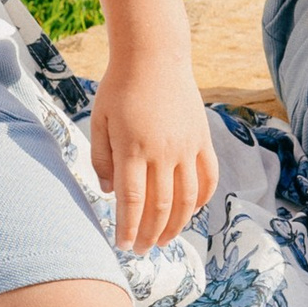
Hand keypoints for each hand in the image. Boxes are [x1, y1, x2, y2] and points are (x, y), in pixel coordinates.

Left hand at [88, 52, 218, 249]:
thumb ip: (102, 160)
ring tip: (164, 240)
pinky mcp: (202, 139)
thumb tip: (111, 193)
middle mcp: (163, 152)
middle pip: (160, 206)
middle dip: (150, 233)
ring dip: (177, 224)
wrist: (153, 56)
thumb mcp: (99, 122)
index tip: (123, 245)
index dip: (128, 227)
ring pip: (187, 198)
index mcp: (133, 149)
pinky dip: (202, 199)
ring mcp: (187, 146)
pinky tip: (191, 212)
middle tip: (141, 250)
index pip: (132, 201)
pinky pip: (208, 177)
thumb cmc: (119, 88)